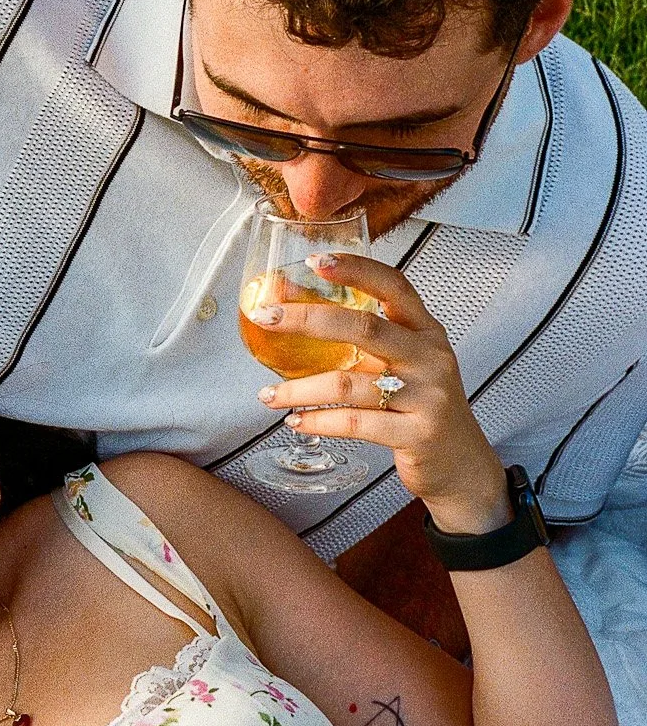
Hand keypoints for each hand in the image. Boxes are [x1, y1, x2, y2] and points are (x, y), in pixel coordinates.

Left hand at [252, 253, 511, 534]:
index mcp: (426, 332)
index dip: (357, 269)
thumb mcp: (404, 365)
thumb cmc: (420, 408)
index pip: (394, 287)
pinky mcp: (417, 434)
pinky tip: (295, 422)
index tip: (316, 260)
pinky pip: (354, 423)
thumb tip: (294, 310)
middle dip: (307, 318)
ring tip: (268, 395)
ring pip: (349, 383)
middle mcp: (430, 358)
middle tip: (266, 318)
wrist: (460, 464)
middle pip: (364, 327)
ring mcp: (427, 397)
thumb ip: (364, 341)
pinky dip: (317, 422)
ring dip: (298, 389)